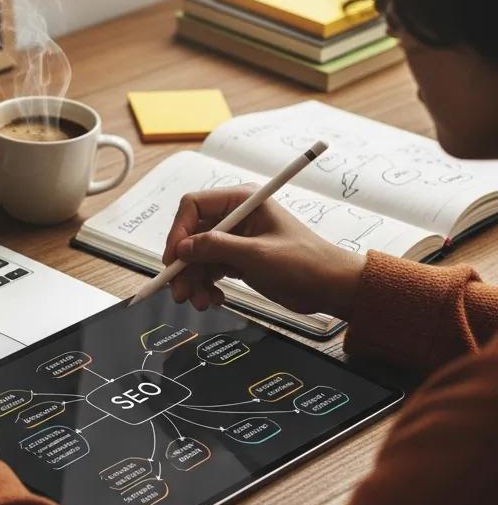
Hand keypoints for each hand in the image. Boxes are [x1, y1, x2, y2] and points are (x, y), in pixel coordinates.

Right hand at [161, 187, 365, 318]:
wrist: (330, 287)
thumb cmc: (304, 263)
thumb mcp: (257, 255)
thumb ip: (216, 248)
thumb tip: (181, 249)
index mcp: (242, 201)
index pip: (194, 207)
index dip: (178, 232)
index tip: (173, 260)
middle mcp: (235, 217)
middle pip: (191, 236)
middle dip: (184, 265)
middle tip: (180, 292)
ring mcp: (235, 240)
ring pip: (197, 257)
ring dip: (193, 281)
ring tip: (201, 303)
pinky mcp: (237, 260)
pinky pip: (208, 271)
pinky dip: (206, 287)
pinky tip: (215, 300)